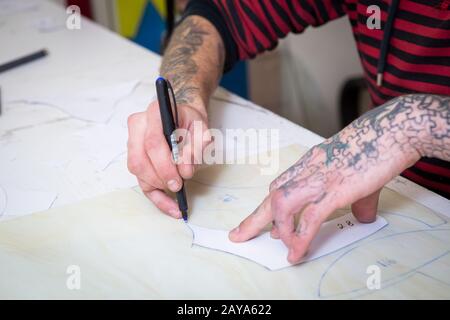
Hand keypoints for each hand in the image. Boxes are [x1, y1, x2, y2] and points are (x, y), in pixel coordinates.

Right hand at [127, 100, 209, 217]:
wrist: (185, 118)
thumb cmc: (191, 121)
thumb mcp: (202, 127)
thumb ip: (197, 146)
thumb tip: (185, 170)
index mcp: (154, 113)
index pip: (152, 142)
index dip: (165, 165)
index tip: (180, 179)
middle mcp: (138, 127)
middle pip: (140, 159)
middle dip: (160, 178)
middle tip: (178, 187)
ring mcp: (133, 143)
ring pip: (138, 171)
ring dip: (158, 186)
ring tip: (178, 192)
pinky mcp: (135, 159)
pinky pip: (142, 182)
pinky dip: (157, 198)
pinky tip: (172, 208)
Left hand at [228, 95, 444, 263]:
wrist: (391, 131)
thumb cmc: (375, 146)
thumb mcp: (358, 174)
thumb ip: (356, 198)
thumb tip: (362, 216)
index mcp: (310, 164)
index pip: (280, 186)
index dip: (269, 207)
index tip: (264, 224)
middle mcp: (307, 170)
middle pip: (271, 196)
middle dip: (253, 219)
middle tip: (239, 235)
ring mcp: (318, 180)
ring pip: (280, 205)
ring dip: (278, 229)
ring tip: (283, 247)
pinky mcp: (333, 190)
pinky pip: (308, 219)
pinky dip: (299, 239)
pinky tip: (296, 253)